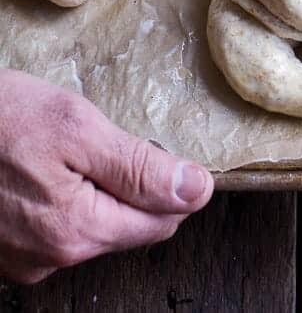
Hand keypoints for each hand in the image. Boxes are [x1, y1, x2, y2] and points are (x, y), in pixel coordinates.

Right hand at [0, 69, 212, 283]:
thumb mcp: (79, 128)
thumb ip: (141, 167)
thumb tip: (196, 189)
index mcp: (77, 231)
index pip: (161, 221)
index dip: (171, 182)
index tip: (155, 147)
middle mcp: (53, 258)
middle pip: (129, 226)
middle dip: (130, 185)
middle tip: (100, 140)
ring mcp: (26, 259)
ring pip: (95, 226)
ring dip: (97, 190)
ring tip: (64, 151)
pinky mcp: (8, 251)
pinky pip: (59, 228)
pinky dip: (65, 198)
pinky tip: (43, 168)